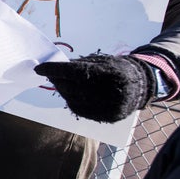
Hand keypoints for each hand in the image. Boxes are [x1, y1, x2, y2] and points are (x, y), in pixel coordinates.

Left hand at [34, 54, 153, 122]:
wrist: (141, 85)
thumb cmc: (117, 69)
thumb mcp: (102, 61)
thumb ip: (79, 64)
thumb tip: (54, 68)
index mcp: (111, 73)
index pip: (75, 72)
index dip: (55, 70)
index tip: (39, 68)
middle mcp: (112, 92)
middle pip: (73, 87)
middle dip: (57, 80)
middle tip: (49, 74)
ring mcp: (110, 107)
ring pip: (74, 100)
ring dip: (62, 91)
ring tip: (59, 82)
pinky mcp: (108, 117)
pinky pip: (80, 110)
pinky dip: (70, 101)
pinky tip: (69, 93)